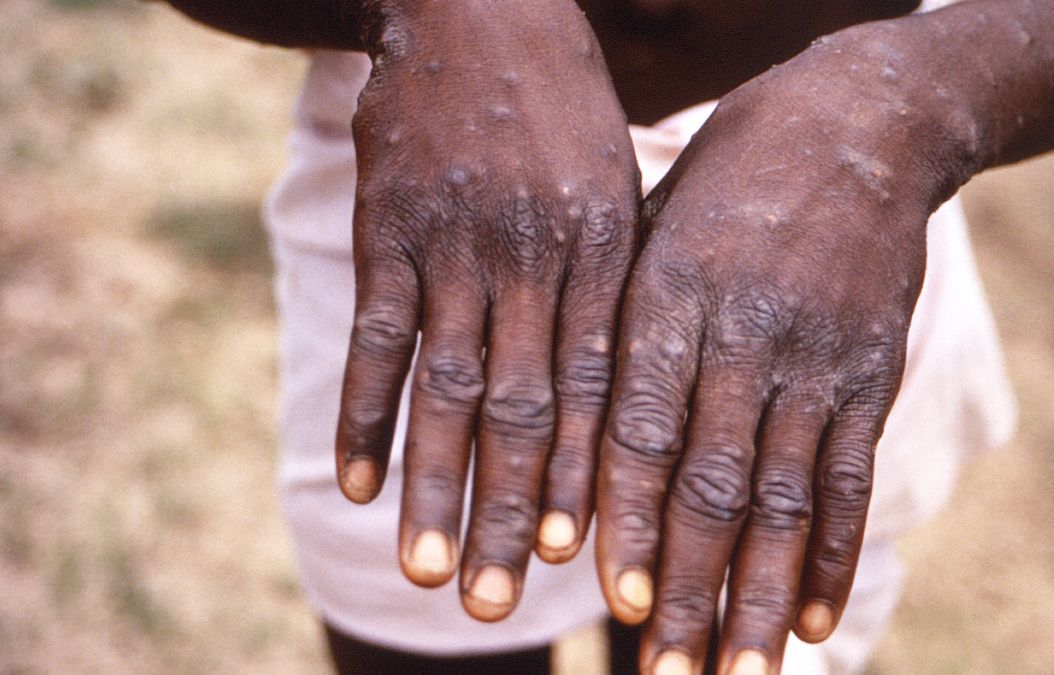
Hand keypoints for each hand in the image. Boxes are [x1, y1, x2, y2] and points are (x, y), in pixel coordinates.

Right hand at [335, 0, 638, 621]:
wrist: (481, 6)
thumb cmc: (564, 109)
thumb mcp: (616, 185)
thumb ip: (616, 284)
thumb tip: (623, 393)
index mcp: (602, 251)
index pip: (599, 388)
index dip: (589, 479)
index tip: (584, 561)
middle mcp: (532, 258)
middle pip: (524, 409)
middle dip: (514, 511)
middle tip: (503, 602)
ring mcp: (454, 244)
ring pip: (445, 388)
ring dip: (435, 487)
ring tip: (430, 573)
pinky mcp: (388, 229)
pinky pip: (374, 337)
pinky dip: (362, 414)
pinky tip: (355, 484)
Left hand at [595, 30, 969, 672]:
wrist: (858, 126)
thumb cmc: (727, 182)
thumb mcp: (654, 228)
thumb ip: (622, 328)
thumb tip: (574, 444)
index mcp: (670, 297)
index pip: (641, 427)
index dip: (627, 517)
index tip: (611, 599)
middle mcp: (744, 335)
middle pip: (712, 482)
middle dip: (687, 585)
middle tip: (665, 671)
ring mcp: (816, 359)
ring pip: (784, 497)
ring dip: (758, 595)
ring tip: (737, 671)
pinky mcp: (871, 373)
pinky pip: (850, 476)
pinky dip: (832, 554)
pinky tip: (812, 619)